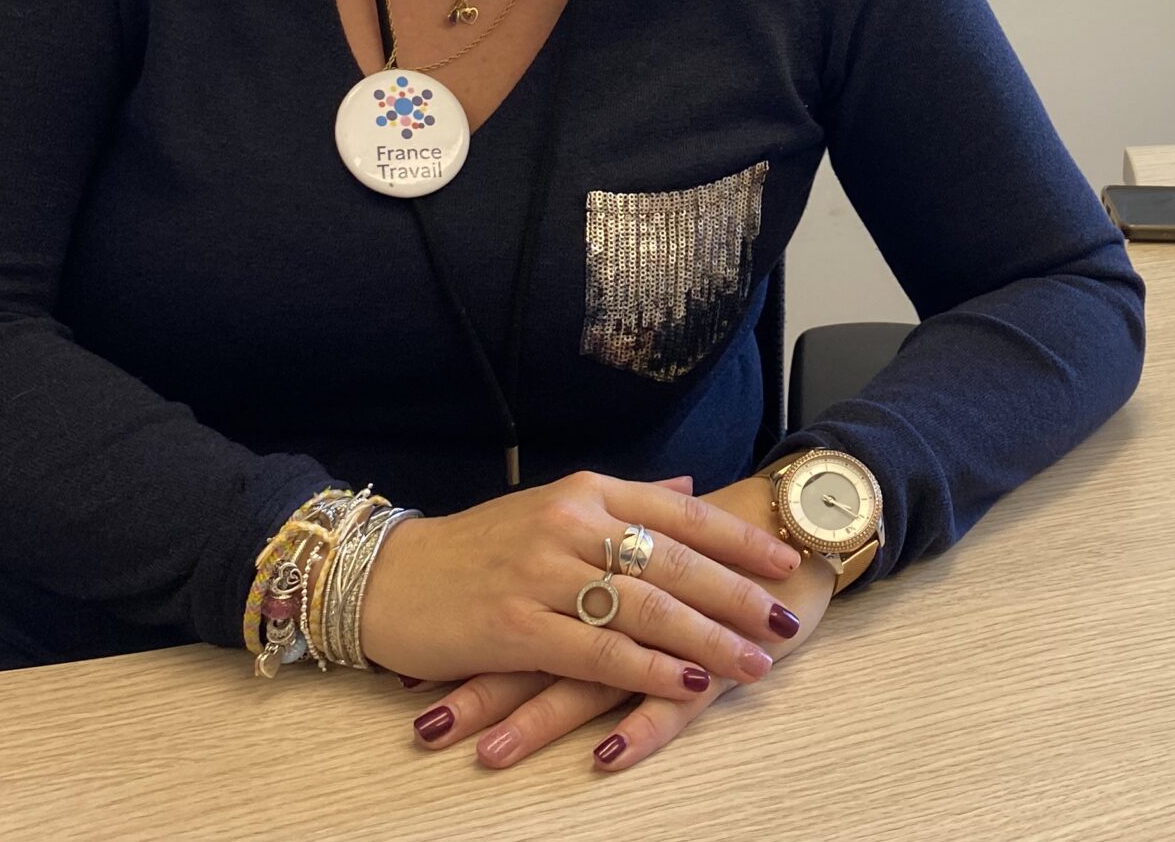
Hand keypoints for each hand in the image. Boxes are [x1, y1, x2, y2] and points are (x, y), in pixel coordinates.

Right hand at [358, 471, 802, 701]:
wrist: (388, 576)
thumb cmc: (478, 547)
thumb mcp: (554, 506)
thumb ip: (626, 502)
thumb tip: (688, 489)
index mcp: (586, 492)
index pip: (680, 513)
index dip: (738, 539)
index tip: (787, 561)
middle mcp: (571, 524)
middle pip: (674, 562)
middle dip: (739, 596)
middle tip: (787, 621)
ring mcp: (542, 574)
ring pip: (646, 608)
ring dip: (707, 640)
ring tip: (754, 664)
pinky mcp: (515, 626)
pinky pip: (598, 650)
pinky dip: (648, 669)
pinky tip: (686, 684)